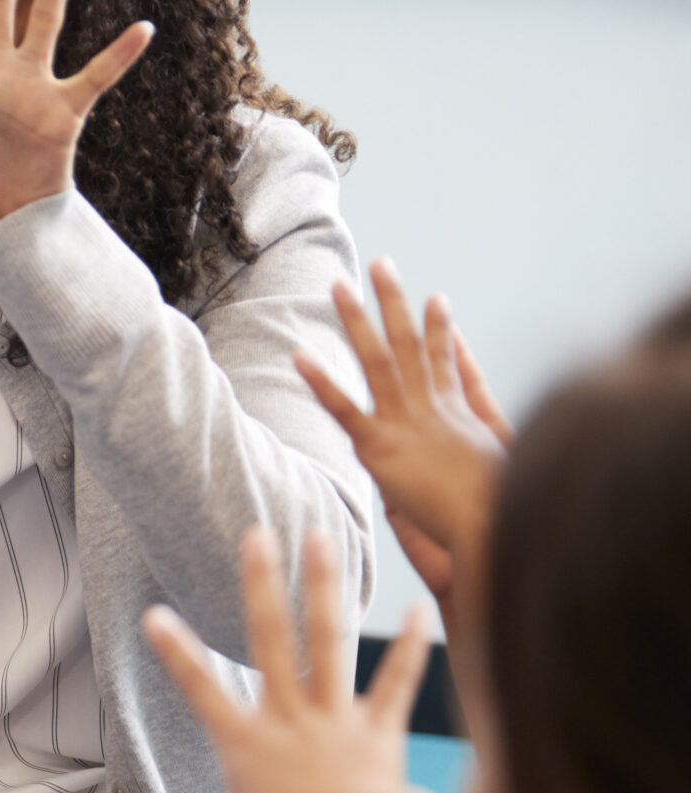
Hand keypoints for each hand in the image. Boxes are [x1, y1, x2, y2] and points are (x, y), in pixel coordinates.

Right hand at [141, 527, 429, 792]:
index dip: (177, 654)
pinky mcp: (379, 727)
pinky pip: (397, 682)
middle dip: (261, 584)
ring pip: (327, 643)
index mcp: (246, 741)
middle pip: (270, 641)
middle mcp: (288, 716)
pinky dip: (411, 647)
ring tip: (322, 541)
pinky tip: (421, 609)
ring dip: (324, 590)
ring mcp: (335, 715)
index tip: (157, 614)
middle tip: (258, 535)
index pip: (201, 691)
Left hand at [298, 261, 508, 607]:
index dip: (440, 328)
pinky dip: (321, 382)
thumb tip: (475, 461)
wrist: (489, 528)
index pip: (446, 359)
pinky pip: (344, 408)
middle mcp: (431, 408)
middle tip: (381, 264)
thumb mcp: (491, 481)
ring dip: (357, 320)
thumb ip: (475, 465)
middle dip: (394, 302)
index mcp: (458, 413)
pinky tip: (299, 357)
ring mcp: (405, 423)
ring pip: (377, 360)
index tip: (436, 298)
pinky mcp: (380, 448)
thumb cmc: (495, 516)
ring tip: (338, 285)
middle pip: (410, 343)